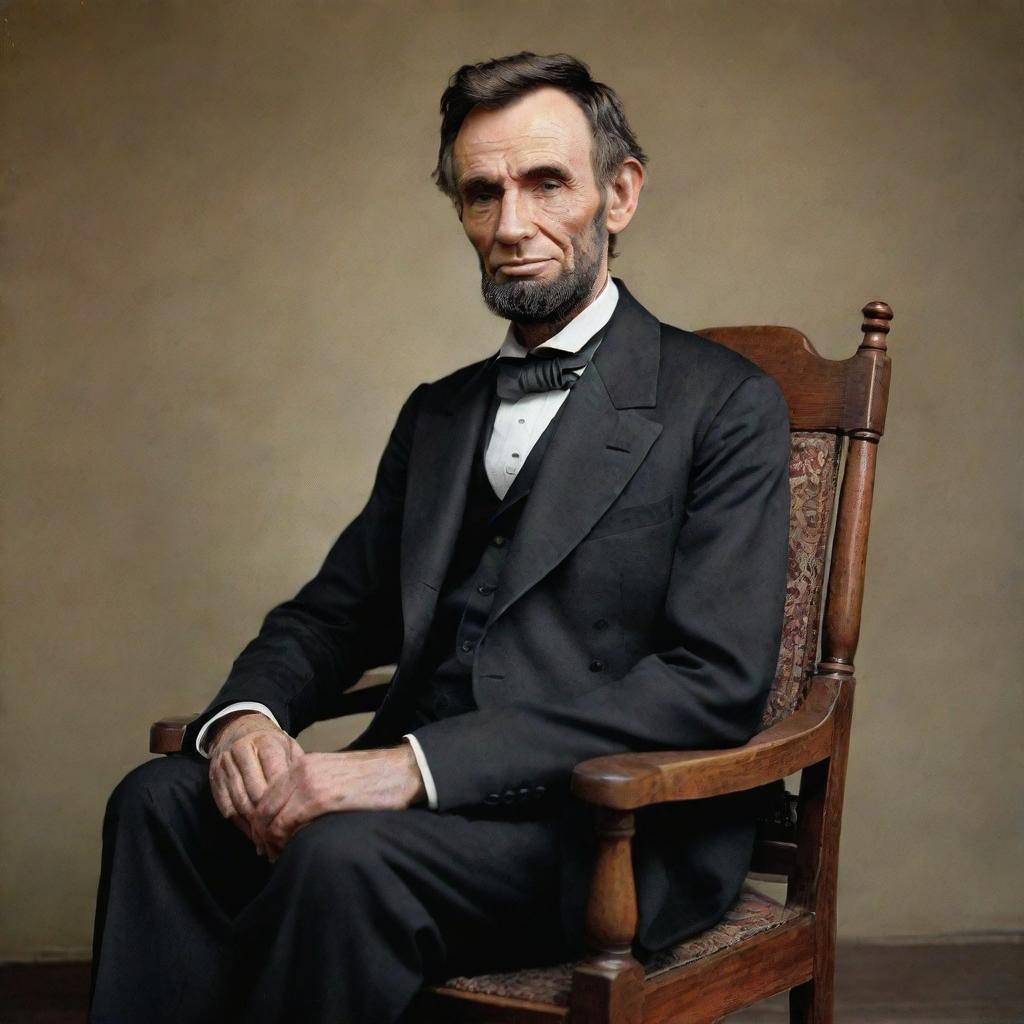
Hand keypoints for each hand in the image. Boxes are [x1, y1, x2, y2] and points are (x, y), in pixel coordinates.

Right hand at [208, 712, 303, 854]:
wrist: (238, 728)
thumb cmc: (270, 743)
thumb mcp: (289, 746)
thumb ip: (298, 766)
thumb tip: (309, 794)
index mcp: (264, 742)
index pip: (274, 778)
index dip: (285, 802)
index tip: (296, 821)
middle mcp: (241, 752)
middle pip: (255, 793)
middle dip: (269, 818)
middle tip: (283, 838)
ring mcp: (224, 766)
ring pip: (239, 803)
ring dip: (254, 826)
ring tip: (269, 842)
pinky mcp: (213, 779)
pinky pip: (226, 807)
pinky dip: (240, 824)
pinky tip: (254, 835)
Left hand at [253, 744, 426, 859]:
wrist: (402, 771)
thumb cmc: (375, 779)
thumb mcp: (335, 775)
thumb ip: (312, 788)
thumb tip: (294, 815)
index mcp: (304, 762)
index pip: (266, 795)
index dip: (262, 821)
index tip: (268, 841)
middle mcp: (301, 769)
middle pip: (263, 808)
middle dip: (262, 834)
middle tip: (269, 854)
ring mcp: (309, 782)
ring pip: (270, 818)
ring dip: (270, 842)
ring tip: (279, 856)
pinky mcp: (321, 798)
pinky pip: (286, 824)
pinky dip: (282, 842)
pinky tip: (290, 852)